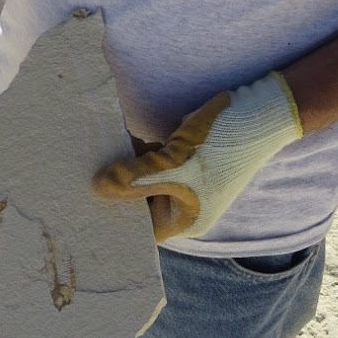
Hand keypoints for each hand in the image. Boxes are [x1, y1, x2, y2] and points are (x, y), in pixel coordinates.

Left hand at [94, 72, 302, 241]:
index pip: (141, 228)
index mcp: (187, 219)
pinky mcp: (184, 157)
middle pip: (140, 203)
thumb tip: (97, 188)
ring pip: (144, 180)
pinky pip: (153, 162)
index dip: (114, 218)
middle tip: (78, 180)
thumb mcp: (174, 163)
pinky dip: (137, 153)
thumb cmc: (221, 143)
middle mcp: (185, 205)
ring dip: (124, 168)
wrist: (259, 109)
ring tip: (86, 160)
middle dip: (115, 190)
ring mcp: (185, 180)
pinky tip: (111, 142)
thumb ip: (135, 178)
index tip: (83, 206)